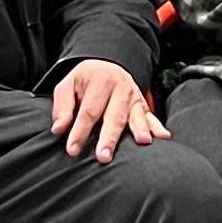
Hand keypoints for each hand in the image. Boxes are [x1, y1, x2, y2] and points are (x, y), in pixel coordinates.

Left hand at [51, 58, 166, 160]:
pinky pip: (151, 116)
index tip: (73, 149)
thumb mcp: (68, 85)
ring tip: (142, 142)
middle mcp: (120, 88)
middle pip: (114, 115)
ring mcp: (134, 97)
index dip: (80, 131)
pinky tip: (163, 137)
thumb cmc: (85, 81)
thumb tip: (58, 129)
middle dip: (110, 137)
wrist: (106, 66)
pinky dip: (157, 127)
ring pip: (136, 116)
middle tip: (103, 156)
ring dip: (140, 129)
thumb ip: (62, 107)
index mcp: (100, 80)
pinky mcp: (143, 105)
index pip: (89, 111)